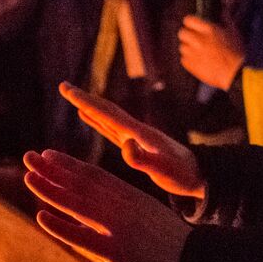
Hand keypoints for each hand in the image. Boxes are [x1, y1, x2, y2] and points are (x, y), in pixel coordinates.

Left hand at [24, 148, 188, 261]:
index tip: (48, 154)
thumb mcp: (150, 214)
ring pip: (77, 204)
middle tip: (27, 157)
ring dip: (50, 190)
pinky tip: (42, 216)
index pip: (94, 174)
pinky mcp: (117, 252)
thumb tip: (104, 201)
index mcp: (132, 196)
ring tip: (28, 178)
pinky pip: (83, 237)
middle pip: (81, 183)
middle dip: (52, 170)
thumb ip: (126, 206)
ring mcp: (118, 228)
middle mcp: (123, 207)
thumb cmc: (175, 242)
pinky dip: (61, 226)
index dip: (68, 164)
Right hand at [58, 81, 204, 199]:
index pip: (107, 114)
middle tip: (63, 86)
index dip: (87, 102)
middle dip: (84, 98)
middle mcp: (135, 130)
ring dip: (89, 106)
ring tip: (72, 96)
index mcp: (139, 133)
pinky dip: (97, 120)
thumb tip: (125, 144)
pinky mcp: (136, 144)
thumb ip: (142, 159)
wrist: (199, 175)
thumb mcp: (162, 170)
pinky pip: (111, 129)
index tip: (68, 90)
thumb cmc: (181, 175)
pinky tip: (88, 117)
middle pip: (105, 110)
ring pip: (107, 117)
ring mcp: (135, 136)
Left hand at [178, 17, 244, 90]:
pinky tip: (199, 61)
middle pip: (182, 33)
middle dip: (187, 35)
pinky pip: (184, 60)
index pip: (189, 20)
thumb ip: (226, 20)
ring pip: (182, 47)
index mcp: (209, 30)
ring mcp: (193, 53)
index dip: (190, 22)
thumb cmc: (236, 53)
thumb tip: (222, 11)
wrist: (234, 74)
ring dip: (189, 48)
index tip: (192, 25)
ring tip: (198, 52)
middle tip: (194, 40)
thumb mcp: (233, 33)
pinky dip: (189, 60)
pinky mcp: (191, 66)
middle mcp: (198, 40)